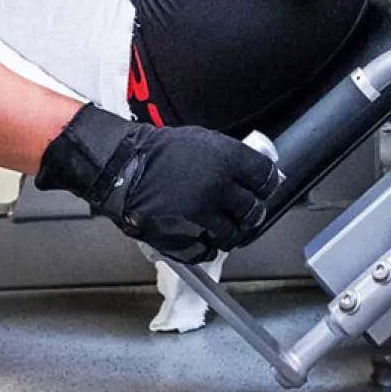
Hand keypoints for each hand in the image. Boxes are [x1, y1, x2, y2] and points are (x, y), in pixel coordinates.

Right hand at [37, 104, 279, 262]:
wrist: (124, 167)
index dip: (266, 185)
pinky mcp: (184, 235)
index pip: (265, 178)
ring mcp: (202, 214)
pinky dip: (208, 247)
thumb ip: (229, 158)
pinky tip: (204, 239)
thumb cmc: (160, 150)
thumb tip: (249, 173)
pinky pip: (207, 250)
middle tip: (247, 213)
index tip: (263, 189)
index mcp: (228, 159)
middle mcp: (220, 187)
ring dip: (231, 233)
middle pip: (253, 210)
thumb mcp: (203, 141)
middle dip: (252, 213)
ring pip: (232, 234)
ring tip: (225, 228)